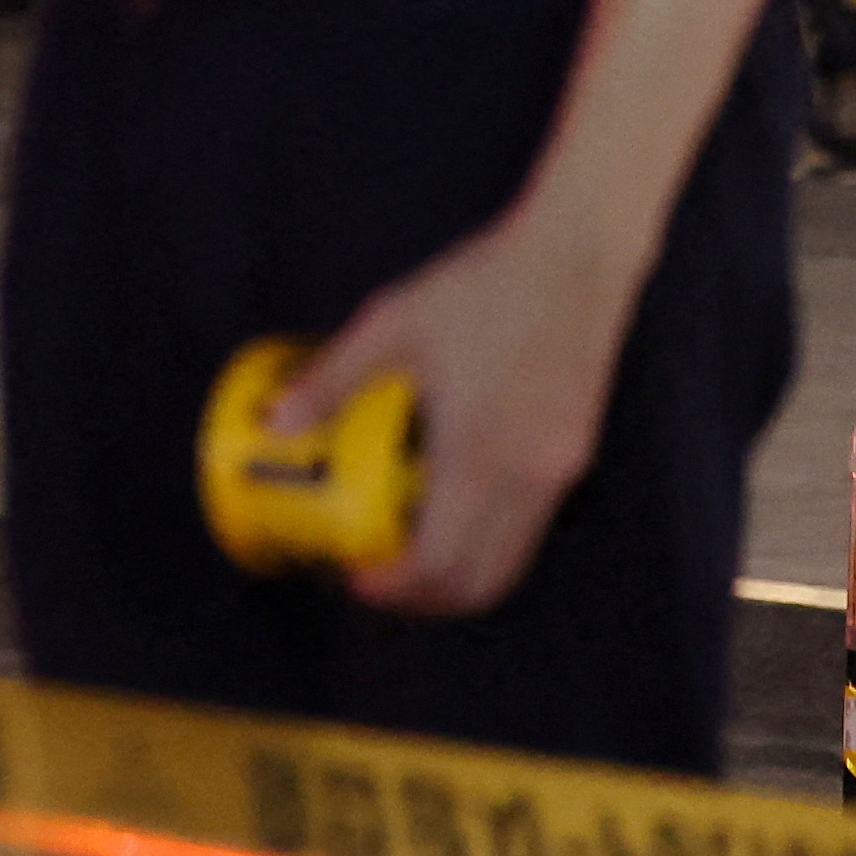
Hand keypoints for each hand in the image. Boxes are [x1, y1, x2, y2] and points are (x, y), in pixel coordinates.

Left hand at [279, 209, 637, 615]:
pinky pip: (531, 526)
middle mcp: (527, 477)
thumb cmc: (483, 286)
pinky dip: (490, 541)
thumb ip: (335, 378)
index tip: (357, 581)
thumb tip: (277, 420)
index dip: (396, 588)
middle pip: (481, 581)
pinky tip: (454, 508)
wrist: (578, 256)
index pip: (440, 561)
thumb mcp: (393, 323)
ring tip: (412, 555)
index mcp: (478, 454)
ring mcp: (558, 470)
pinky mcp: (574, 453)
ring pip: (513, 560)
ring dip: (462, 575)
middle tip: (380, 583)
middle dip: (427, 599)